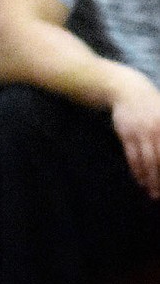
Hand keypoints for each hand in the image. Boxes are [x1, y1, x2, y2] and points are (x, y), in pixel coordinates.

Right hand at [111, 79, 159, 198]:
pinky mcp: (127, 134)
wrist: (128, 91)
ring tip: (152, 192)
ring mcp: (140, 132)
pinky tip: (141, 180)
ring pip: (146, 161)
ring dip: (150, 179)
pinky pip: (132, 156)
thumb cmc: (153, 105)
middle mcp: (156, 130)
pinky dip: (137, 170)